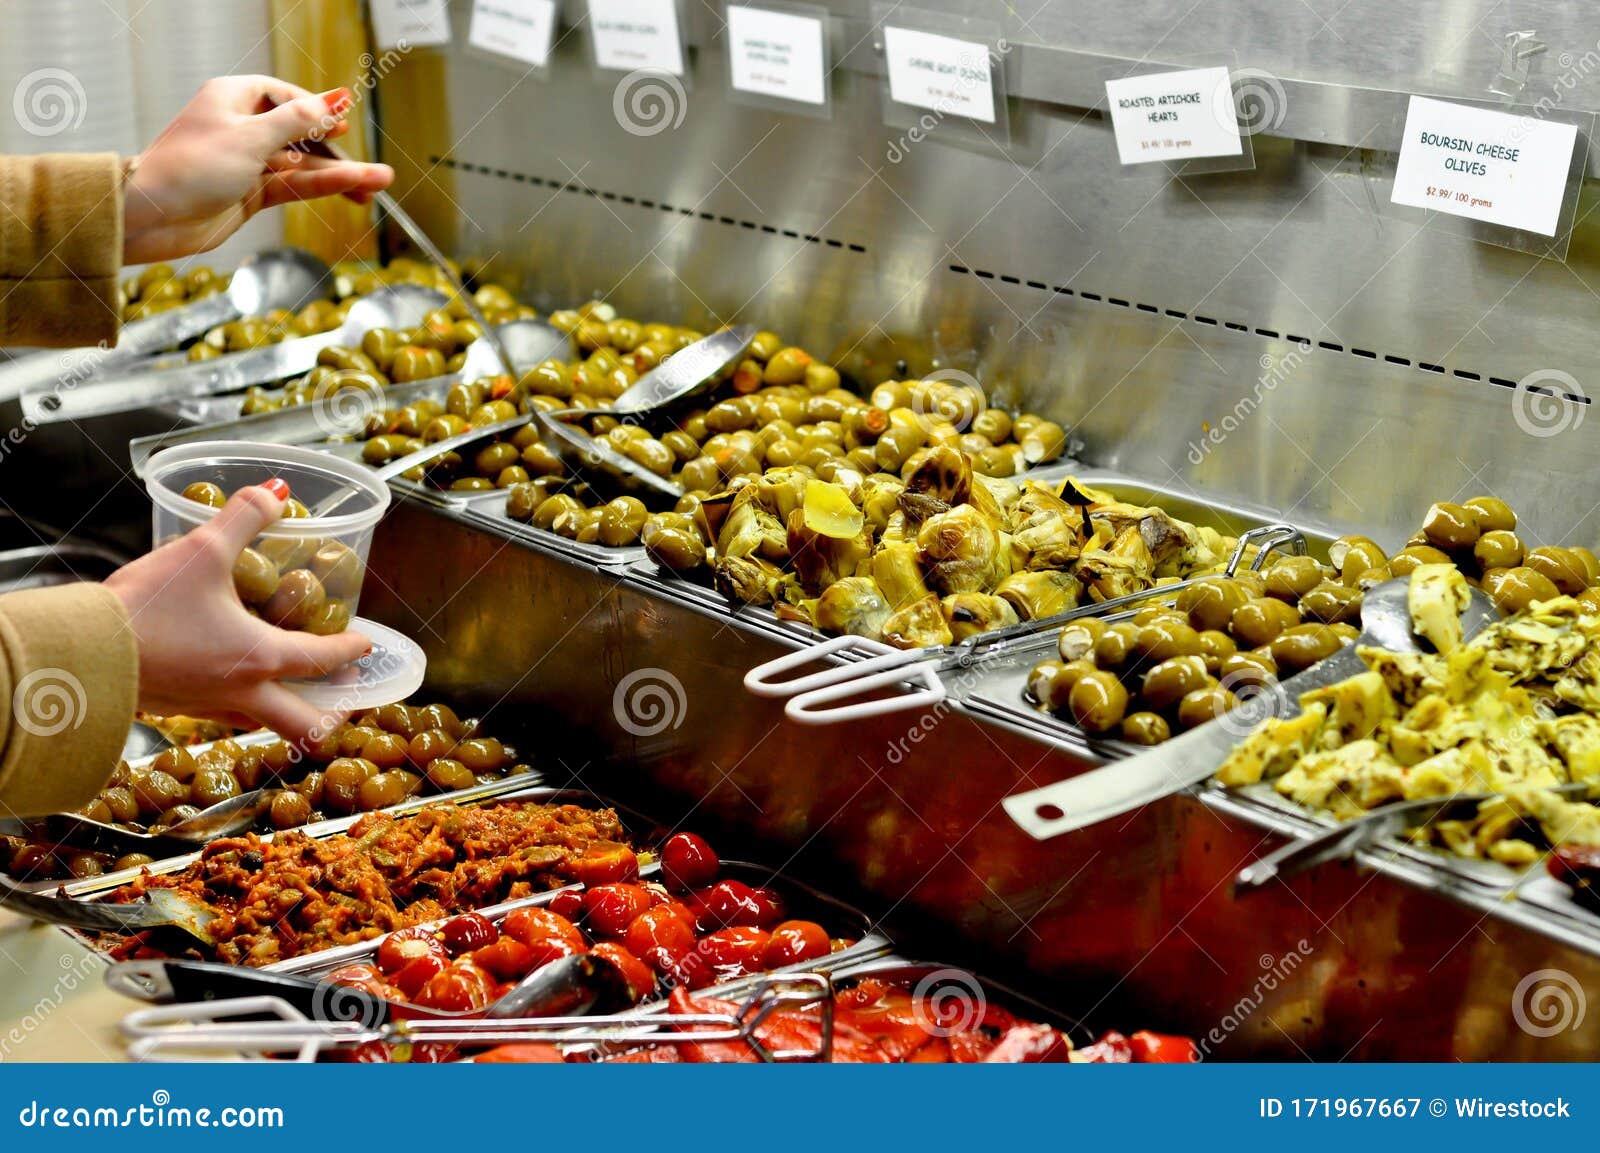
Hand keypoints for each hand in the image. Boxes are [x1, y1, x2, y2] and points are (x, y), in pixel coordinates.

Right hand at [104, 483, 370, 742]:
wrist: (82, 652)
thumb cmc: (148, 607)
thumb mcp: (202, 550)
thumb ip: (245, 517)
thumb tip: (277, 491)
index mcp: (261, 659)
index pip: (323, 660)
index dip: (351, 649)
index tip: (366, 644)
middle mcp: (241, 693)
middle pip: (303, 725)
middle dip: (329, 716)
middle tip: (342, 696)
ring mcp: (206, 707)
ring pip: (262, 722)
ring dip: (286, 708)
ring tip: (293, 686)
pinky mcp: (176, 708)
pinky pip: (223, 713)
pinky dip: (242, 701)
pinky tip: (231, 676)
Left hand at [123, 74, 393, 263]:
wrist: (152, 215)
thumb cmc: (190, 168)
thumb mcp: (251, 137)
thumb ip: (297, 121)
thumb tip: (333, 101)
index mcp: (234, 98)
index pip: (286, 97)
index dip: (318, 110)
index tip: (346, 122)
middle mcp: (241, 127)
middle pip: (301, 135)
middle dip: (337, 153)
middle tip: (375, 168)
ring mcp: (246, 162)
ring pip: (302, 166)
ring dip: (338, 176)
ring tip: (376, 185)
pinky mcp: (249, 193)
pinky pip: (293, 185)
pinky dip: (320, 188)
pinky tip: (350, 191)